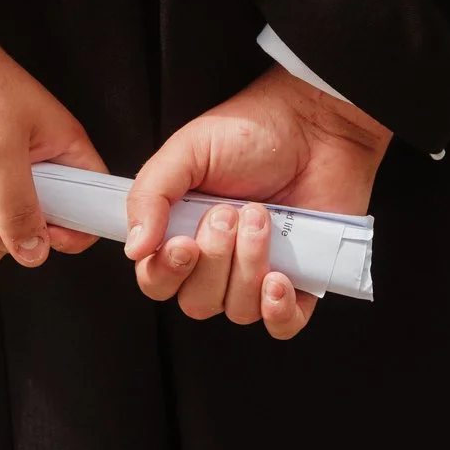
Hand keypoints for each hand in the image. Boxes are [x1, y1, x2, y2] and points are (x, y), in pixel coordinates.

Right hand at [125, 67, 391, 339]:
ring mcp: (257, 274)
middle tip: (230, 212)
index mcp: (181, 232)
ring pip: (238, 309)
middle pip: (197, 301)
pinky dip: (277, 311)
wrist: (315, 124)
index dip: (166, 272)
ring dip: (248, 266)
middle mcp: (217, 261)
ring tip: (262, 218)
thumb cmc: (250, 131)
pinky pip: (282, 325)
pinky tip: (279, 279)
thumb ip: (150, 194)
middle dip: (215, 260)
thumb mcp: (187, 150)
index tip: (185, 244)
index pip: (157, 280)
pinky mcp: (299, 283)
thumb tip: (135, 248)